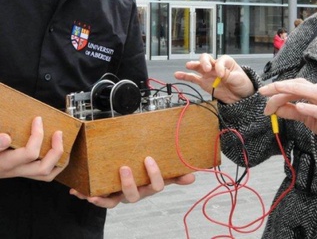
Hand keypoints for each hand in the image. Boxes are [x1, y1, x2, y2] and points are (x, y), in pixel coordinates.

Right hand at [0, 116, 64, 180]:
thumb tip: (6, 138)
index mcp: (5, 163)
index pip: (29, 153)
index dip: (38, 135)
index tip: (38, 119)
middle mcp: (14, 170)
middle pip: (43, 169)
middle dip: (56, 150)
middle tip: (58, 132)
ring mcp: (19, 172)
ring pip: (46, 174)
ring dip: (59, 159)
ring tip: (62, 142)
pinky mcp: (22, 170)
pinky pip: (43, 173)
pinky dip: (55, 163)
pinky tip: (57, 150)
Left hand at [70, 156, 194, 207]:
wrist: (127, 176)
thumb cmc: (146, 174)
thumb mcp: (161, 173)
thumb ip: (175, 174)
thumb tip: (193, 176)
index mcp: (149, 187)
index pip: (156, 186)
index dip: (153, 175)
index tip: (149, 159)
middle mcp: (135, 193)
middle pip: (133, 196)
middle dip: (128, 184)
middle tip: (124, 168)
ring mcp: (120, 195)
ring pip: (112, 201)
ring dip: (102, 198)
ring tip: (94, 192)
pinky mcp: (106, 195)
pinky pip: (96, 198)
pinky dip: (85, 195)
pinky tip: (77, 191)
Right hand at [174, 53, 253, 103]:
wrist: (240, 96)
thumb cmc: (241, 83)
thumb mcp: (238, 78)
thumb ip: (228, 75)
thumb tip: (219, 73)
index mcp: (225, 61)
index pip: (219, 61)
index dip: (219, 67)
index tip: (222, 75)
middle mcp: (215, 65)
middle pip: (206, 58)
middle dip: (205, 62)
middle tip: (206, 68)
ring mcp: (208, 74)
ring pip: (198, 67)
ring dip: (193, 65)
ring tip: (188, 65)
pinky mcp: (204, 82)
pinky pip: (193, 78)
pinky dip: (185, 76)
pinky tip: (178, 75)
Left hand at [259, 79, 316, 151]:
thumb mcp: (305, 117)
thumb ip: (291, 111)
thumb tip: (274, 109)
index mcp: (313, 91)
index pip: (293, 85)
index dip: (277, 88)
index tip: (262, 94)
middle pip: (299, 85)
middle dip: (280, 86)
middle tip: (263, 91)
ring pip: (311, 92)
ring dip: (293, 90)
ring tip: (278, 90)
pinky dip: (310, 107)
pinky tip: (299, 106)